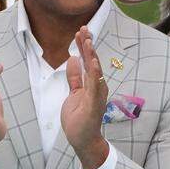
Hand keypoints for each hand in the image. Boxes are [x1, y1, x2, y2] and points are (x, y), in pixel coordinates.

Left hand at [60, 27, 109, 168]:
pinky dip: (94, 74)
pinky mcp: (95, 105)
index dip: (84, 46)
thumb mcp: (73, 93)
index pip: (87, 61)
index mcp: (91, 84)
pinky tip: (92, 62)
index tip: (80, 31)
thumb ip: (74, 77)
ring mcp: (97, 95)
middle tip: (84, 28)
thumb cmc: (79, 118)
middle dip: (88, 45)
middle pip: (93, 62)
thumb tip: (72, 60)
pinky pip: (95, 87)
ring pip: (95, 71)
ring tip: (87, 41)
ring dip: (91, 55)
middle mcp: (96, 87)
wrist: (82, 139)